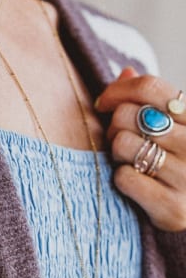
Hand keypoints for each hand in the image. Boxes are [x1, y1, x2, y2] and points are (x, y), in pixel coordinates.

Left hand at [95, 67, 185, 234]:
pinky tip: (135, 187)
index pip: (151, 87)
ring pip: (123, 144)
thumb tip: (126, 72)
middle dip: (114, 128)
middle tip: (120, 144)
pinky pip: (124, 178)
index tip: (103, 103)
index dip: (118, 91)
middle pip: (129, 114)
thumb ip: (148, 104)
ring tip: (129, 164)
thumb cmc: (173, 168)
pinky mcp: (172, 206)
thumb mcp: (169, 131)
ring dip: (116, 155)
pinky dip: (121, 181)